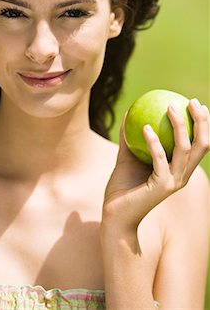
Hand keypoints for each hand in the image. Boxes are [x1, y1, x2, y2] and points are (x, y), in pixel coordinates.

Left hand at [102, 98, 209, 229]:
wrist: (115, 214)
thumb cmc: (122, 186)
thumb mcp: (126, 156)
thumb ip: (129, 136)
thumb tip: (128, 112)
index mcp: (179, 169)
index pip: (199, 143)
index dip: (202, 123)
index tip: (193, 103)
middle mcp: (182, 175)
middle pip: (202, 145)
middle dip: (201, 121)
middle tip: (190, 101)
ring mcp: (173, 182)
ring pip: (184, 149)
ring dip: (180, 125)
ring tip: (170, 107)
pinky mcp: (161, 187)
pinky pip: (159, 158)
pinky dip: (153, 141)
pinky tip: (145, 127)